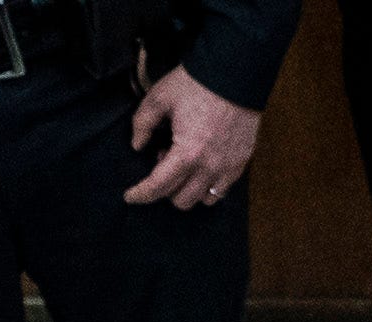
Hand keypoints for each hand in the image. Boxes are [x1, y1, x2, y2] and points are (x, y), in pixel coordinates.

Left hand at [123, 67, 259, 206]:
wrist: (236, 71)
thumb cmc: (198, 83)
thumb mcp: (160, 97)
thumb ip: (142, 123)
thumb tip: (137, 144)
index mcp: (186, 153)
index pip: (158, 187)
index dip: (140, 194)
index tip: (130, 196)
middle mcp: (208, 167)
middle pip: (180, 200)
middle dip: (166, 188)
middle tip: (163, 160)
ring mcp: (227, 167)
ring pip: (202, 199)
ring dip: (188, 188)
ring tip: (185, 163)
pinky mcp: (241, 162)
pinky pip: (222, 190)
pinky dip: (208, 186)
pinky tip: (202, 166)